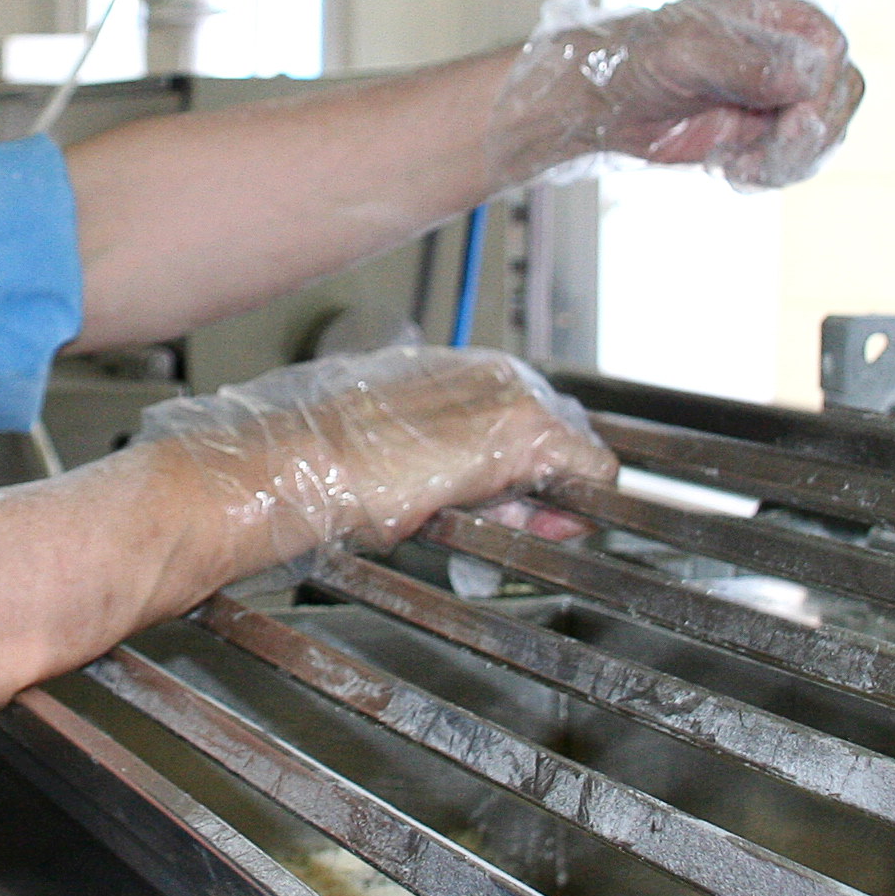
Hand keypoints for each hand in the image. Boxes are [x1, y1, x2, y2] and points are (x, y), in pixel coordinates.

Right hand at [133, 346, 618, 577]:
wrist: (304, 463)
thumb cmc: (320, 463)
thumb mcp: (375, 451)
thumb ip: (417, 458)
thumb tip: (429, 486)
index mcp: (447, 371)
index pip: (512, 411)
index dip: (517, 468)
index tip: (509, 502)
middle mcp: (486, 373)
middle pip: (548, 429)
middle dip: (539, 482)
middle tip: (517, 520)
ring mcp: (510, 398)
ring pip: (568, 450)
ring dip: (554, 494)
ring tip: (524, 525)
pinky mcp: (525, 435)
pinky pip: (590, 469)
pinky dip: (586, 501)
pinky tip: (564, 523)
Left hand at [483, 0, 863, 190]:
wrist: (603, 100)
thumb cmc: (635, 59)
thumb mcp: (686, 54)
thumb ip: (746, 65)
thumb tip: (805, 76)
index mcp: (773, 11)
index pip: (830, 49)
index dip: (820, 91)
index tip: (792, 122)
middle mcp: (784, 47)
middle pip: (840, 91)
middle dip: (810, 132)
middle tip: (769, 155)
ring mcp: (777, 89)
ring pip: (825, 129)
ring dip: (792, 158)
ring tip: (743, 166)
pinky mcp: (764, 127)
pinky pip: (797, 155)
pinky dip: (774, 171)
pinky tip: (735, 169)